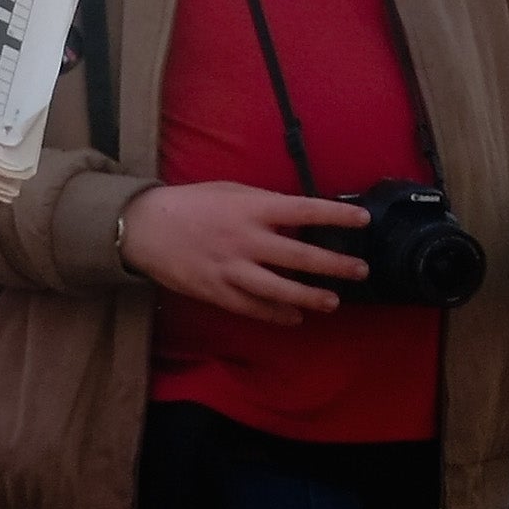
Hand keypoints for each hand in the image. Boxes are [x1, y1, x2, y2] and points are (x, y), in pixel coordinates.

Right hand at [113, 183, 367, 323]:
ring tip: (333, 302)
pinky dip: (275, 314)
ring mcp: (230, 269)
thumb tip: (302, 215)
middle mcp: (245, 239)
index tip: (363, 220)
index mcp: (252, 208)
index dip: (336, 216)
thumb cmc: (194, 203)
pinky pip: (252, 307)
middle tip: (361, 270)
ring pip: (278, 289)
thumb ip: (266, 204)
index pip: (304, 210)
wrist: (145, 227)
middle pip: (299, 256)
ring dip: (309, 297)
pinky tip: (295, 317)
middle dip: (334, 265)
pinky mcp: (215, 291)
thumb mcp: (232, 191)